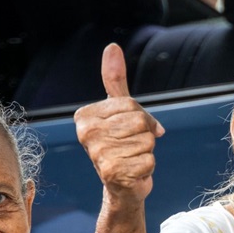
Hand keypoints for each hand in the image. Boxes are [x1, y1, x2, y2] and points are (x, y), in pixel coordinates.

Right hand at [74, 43, 164, 203]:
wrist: (122, 186)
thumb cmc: (123, 144)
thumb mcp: (119, 110)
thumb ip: (114, 80)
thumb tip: (112, 46)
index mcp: (85, 116)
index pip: (130, 105)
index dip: (142, 118)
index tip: (134, 129)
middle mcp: (86, 134)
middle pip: (139, 122)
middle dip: (146, 135)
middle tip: (134, 146)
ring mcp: (97, 155)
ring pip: (146, 141)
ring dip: (147, 152)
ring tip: (133, 159)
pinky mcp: (112, 174)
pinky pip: (149, 160)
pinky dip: (148, 168)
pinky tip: (134, 172)